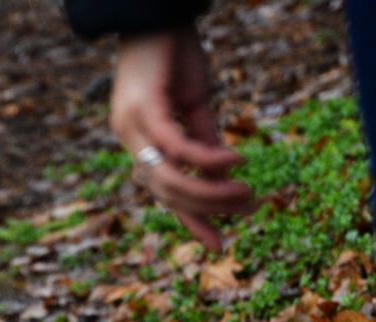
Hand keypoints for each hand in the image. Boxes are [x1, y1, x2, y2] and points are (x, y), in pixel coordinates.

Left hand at [110, 27, 251, 247]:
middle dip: (208, 209)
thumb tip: (222, 175)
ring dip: (209, 191)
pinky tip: (234, 161)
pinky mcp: (143, 107)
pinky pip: (176, 146)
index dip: (191, 221)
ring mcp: (132, 125)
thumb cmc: (175, 56)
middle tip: (246, 209)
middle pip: (166, 193)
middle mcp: (130, 138)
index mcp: (140, 142)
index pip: (163, 193)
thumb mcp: (195, 105)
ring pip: (168, 178)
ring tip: (244, 192)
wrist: (158, 14)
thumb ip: (204, 140)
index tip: (220, 245)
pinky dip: (205, 159)